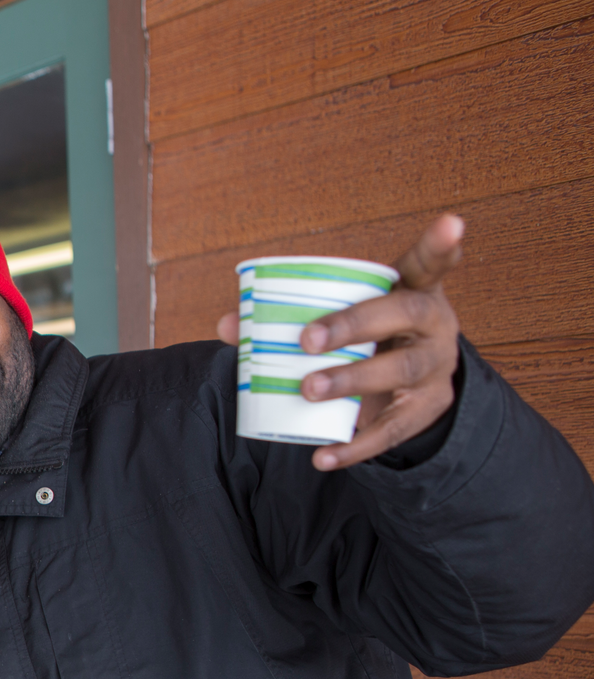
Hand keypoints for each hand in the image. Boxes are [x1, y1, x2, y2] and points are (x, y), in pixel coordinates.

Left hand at [218, 213, 464, 470]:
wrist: (408, 391)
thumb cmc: (369, 341)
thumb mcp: (344, 321)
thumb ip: (290, 318)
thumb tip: (226, 325)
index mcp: (413, 290)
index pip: (428, 264)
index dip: (440, 245)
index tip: (450, 224)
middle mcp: (434, 325)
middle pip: (405, 314)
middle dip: (355, 324)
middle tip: (307, 339)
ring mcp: (434, 369)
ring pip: (401, 371)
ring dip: (352, 379)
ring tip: (309, 389)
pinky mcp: (424, 411)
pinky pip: (392, 430)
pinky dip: (355, 446)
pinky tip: (323, 454)